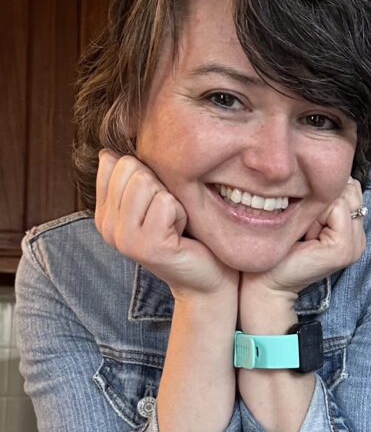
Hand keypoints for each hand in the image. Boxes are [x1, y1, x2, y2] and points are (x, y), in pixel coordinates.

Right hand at [94, 150, 237, 297]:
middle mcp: (107, 227)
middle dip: (159, 185)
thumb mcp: (153, 202)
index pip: (112, 161)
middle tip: (168, 215)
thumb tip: (108, 152)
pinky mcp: (148, 246)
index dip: (145, 173)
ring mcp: (125, 238)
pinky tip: (181, 233)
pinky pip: (165, 201)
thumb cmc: (184, 236)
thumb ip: (132, 179)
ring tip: (174, 224)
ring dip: (171, 199)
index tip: (156, 202)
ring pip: (146, 182)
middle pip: (130, 167)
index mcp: (104, 214)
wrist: (206, 279)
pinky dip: (181, 213)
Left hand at [242, 177, 366, 301]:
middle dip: (324, 198)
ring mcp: (355, 245)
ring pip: (345, 196)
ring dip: (319, 207)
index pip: (352, 188)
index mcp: (352, 231)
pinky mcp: (344, 249)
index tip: (306, 219)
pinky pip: (338, 208)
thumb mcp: (306, 217)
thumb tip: (331, 170)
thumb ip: (324, 198)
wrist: (265, 282)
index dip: (325, 194)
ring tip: (306, 232)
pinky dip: (318, 215)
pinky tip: (306, 236)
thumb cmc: (279, 248)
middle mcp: (359, 238)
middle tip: (305, 226)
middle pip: (351, 189)